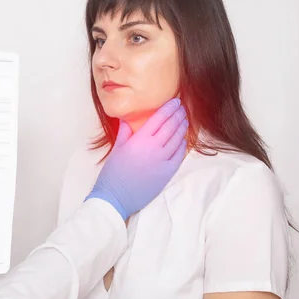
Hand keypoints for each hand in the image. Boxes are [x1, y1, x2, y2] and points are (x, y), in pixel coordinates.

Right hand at [86, 98, 187, 220]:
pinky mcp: (167, 173)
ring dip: (182, 128)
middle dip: (178, 115)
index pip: (159, 118)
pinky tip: (183, 140)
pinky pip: (179, 155)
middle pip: (171, 126)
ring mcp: (162, 160)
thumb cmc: (113, 173)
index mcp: (139, 139)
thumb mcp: (117, 148)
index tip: (175, 101)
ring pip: (177, 139)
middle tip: (182, 108)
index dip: (169, 108)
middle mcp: (153, 147)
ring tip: (185, 120)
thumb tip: (127, 119)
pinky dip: (182, 145)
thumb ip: (125, 132)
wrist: (116, 196)